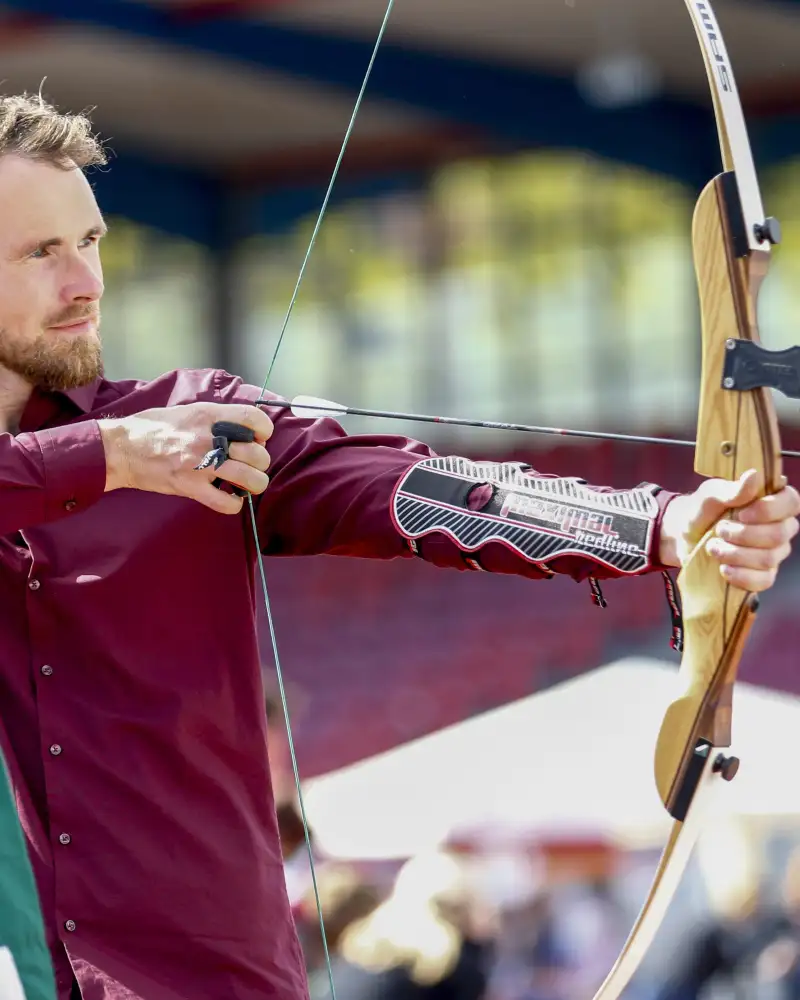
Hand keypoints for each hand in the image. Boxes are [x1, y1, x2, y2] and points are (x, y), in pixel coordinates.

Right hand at [99, 403, 272, 514]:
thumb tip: (244, 430)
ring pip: (251, 479)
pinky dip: (234, 504)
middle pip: (259, 454)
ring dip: (254, 484)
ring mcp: (201, 464)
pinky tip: (229, 498)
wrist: (122, 448)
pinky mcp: (190, 487)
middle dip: (259, 462)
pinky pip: (227, 503)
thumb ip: (216, 418)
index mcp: (210, 415)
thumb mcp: (188, 411)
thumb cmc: (153, 427)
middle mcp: (210, 438)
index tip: (257, 439)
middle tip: (247, 464)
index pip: (256, 419)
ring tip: (244, 484)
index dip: (264, 432)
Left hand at [660, 469, 799, 590]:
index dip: (770, 510)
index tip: (742, 514)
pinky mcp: (762, 574)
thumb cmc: (701, 510)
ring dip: (735, 554)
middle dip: (743, 535)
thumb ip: (731, 489)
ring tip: (713, 547)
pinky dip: (741, 576)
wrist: (683, 537)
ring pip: (768, 559)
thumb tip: (754, 475)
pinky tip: (723, 569)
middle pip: (779, 534)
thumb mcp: (709, 496)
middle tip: (719, 530)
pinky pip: (763, 581)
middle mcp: (780, 526)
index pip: (792, 502)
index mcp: (772, 501)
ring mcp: (774, 553)